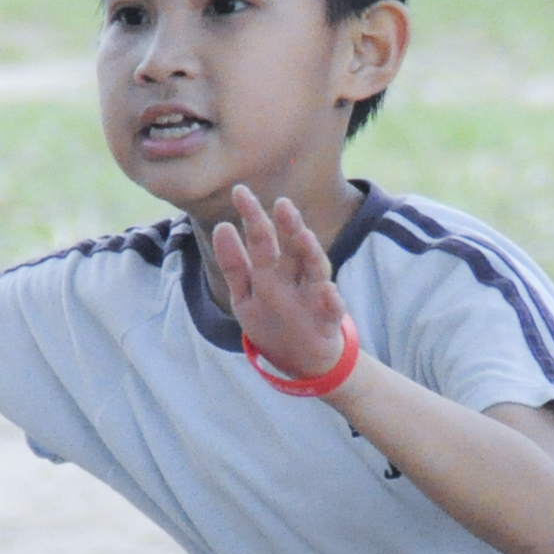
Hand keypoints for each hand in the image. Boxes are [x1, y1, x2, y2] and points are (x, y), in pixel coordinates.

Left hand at [209, 185, 350, 384]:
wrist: (304, 362)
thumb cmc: (274, 322)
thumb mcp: (246, 295)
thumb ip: (234, 264)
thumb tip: (222, 225)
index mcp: (275, 270)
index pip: (263, 239)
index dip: (252, 217)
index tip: (239, 191)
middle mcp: (296, 278)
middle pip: (292, 249)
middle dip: (288, 227)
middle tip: (281, 204)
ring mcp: (314, 298)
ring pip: (315, 271)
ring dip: (311, 253)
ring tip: (304, 236)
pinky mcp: (328, 322)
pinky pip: (332, 310)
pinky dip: (331, 301)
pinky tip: (328, 291)